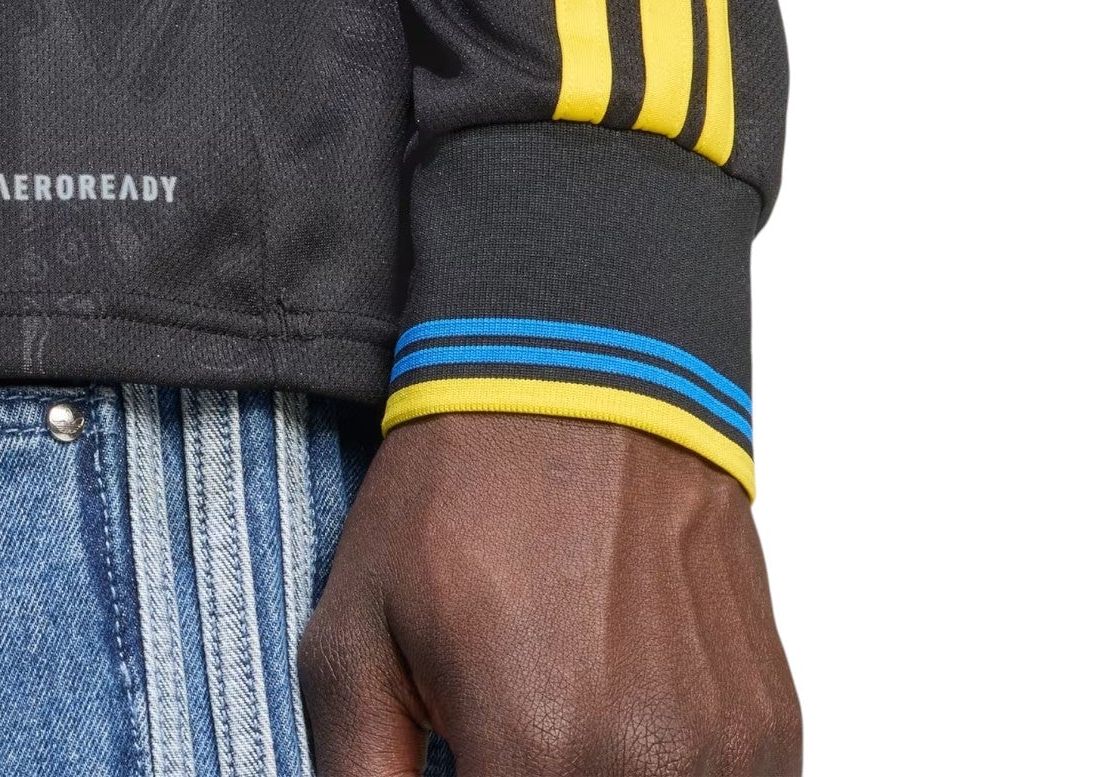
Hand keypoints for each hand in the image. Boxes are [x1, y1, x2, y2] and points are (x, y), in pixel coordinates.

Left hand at [299, 413, 801, 775]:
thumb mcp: (350, 636)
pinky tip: (611, 717)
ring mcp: (724, 748)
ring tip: (550, 709)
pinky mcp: (767, 720)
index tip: (449, 762)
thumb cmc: (460, 494)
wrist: (577, 378)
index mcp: (534, 757)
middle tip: (485, 734)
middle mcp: (647, 768)